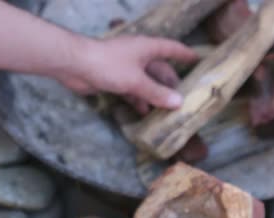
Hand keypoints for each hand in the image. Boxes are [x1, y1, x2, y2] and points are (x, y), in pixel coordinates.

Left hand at [55, 35, 196, 109]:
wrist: (75, 65)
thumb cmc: (109, 66)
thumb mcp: (136, 81)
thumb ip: (156, 93)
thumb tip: (179, 103)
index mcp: (147, 48)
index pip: (171, 48)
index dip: (184, 54)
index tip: (197, 60)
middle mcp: (139, 56)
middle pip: (159, 69)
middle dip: (169, 83)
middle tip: (182, 98)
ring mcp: (126, 67)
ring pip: (145, 82)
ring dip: (154, 95)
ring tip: (166, 111)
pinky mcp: (114, 78)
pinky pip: (132, 90)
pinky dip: (138, 100)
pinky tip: (144, 112)